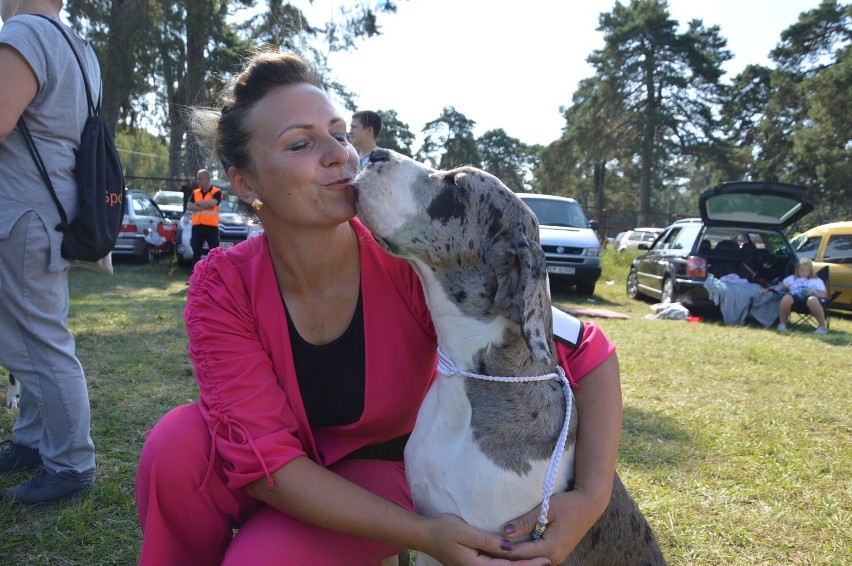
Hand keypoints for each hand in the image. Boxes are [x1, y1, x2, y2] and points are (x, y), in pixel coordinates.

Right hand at [417, 514, 551, 565]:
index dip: (528, 565)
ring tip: (538, 562)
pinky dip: (508, 565)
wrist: (424, 535)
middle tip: (548, 562)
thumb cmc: (443, 530)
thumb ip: (489, 542)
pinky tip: (517, 559)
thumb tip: (511, 549)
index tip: (545, 560)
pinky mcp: (474, 565)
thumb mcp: (466, 533)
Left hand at [496, 489, 605, 563]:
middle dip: (505, 554)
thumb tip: (504, 532)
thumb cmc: (568, 504)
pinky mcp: (555, 553)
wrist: (589, 505)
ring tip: (494, 548)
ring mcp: (555, 557)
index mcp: (550, 549)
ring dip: (514, 554)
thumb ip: (525, 521)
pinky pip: (535, 556)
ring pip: (529, 560)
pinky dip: (523, 552)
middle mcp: (553, 558)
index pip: (519, 553)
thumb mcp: (545, 509)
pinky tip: (511, 546)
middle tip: (486, 549)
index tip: (486, 544)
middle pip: (523, 560)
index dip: (501, 549)